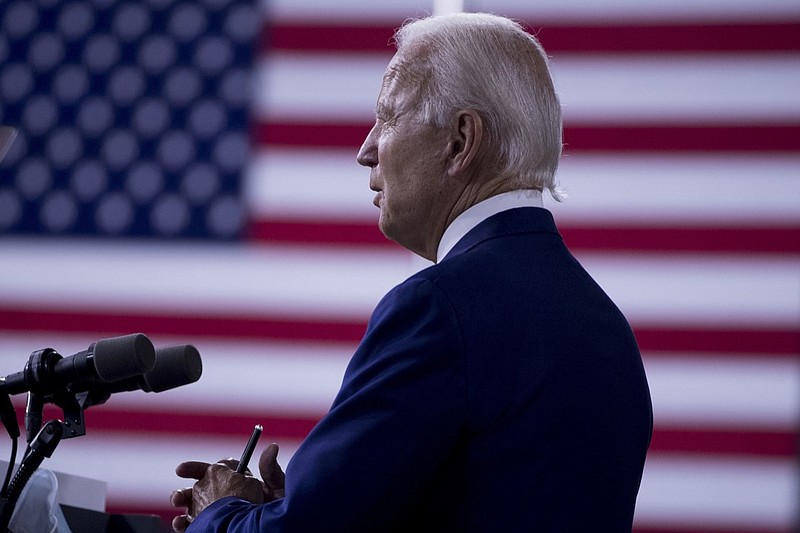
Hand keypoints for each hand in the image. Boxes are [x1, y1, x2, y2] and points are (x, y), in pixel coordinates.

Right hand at [170, 444, 285, 531]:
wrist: (274, 529)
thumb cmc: (279, 510)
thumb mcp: (278, 490)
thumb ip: (271, 471)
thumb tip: (272, 447)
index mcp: (236, 482)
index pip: (212, 471)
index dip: (196, 469)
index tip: (181, 469)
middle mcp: (224, 497)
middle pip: (198, 489)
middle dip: (184, 489)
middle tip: (177, 495)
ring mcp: (217, 513)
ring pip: (192, 507)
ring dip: (181, 504)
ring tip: (178, 504)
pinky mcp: (213, 528)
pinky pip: (194, 526)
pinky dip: (183, 524)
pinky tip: (181, 524)